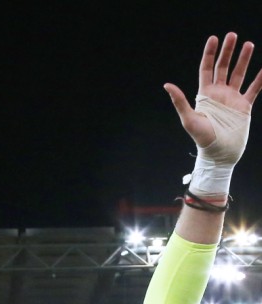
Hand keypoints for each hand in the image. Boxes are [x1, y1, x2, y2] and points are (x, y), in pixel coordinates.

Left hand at [164, 33, 261, 158]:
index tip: (214, 38)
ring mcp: (232, 98)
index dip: (210, 54)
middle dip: (227, 51)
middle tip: (232, 35)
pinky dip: (260, 79)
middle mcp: (219, 93)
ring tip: (249, 44)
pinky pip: (254, 89)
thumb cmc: (202, 138)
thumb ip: (180, 101)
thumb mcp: (188, 119)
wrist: (219, 152)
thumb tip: (167, 85)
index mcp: (205, 94)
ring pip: (239, 73)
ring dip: (244, 59)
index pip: (207, 68)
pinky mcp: (244, 105)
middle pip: (223, 67)